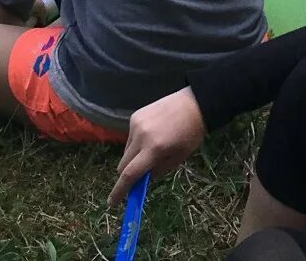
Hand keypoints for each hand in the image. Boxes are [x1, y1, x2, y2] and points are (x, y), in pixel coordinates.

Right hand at [110, 88, 205, 204]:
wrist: (194, 103)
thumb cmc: (191, 134)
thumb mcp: (178, 158)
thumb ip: (158, 171)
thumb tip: (142, 181)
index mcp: (154, 149)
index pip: (130, 174)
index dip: (119, 191)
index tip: (112, 202)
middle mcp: (140, 136)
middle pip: (123, 164)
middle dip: (128, 175)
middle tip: (140, 177)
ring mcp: (135, 124)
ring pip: (126, 151)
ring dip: (133, 158)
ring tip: (152, 150)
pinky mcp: (135, 116)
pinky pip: (130, 137)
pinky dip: (136, 144)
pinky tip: (152, 136)